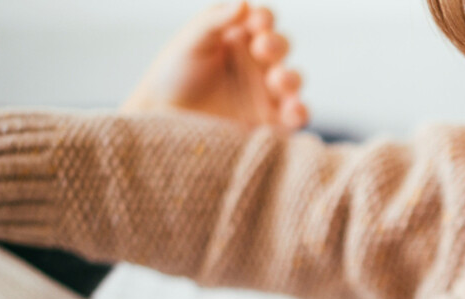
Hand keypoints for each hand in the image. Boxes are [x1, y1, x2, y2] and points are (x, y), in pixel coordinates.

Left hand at [122, 3, 307, 129]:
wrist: (164, 116)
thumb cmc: (174, 74)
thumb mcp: (191, 41)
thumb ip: (216, 20)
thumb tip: (244, 2)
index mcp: (240, 36)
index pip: (263, 21)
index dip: (265, 19)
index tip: (257, 21)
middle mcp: (257, 62)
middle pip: (282, 47)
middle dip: (277, 45)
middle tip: (261, 48)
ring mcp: (266, 92)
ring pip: (292, 80)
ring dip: (290, 78)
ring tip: (277, 80)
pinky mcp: (271, 121)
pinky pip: (295, 116)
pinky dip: (300, 112)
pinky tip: (294, 109)